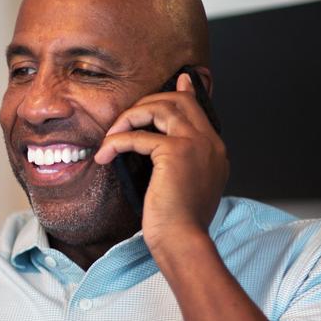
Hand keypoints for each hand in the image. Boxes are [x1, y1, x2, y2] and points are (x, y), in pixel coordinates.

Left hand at [93, 73, 227, 256]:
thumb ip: (179, 163)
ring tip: (112, 137)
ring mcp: (195, 144)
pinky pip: (138, 136)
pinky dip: (116, 142)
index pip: (198, 108)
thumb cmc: (179, 223)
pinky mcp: (175, 152)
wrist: (183, 240)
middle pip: (179, 99)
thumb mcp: (185, 187)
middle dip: (147, 103)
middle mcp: (210, 142)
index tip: (177, 81)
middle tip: (123, 121)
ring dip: (129, 117)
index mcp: (215, 150)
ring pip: (160, 107)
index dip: (184, 92)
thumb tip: (159, 149)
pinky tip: (105, 155)